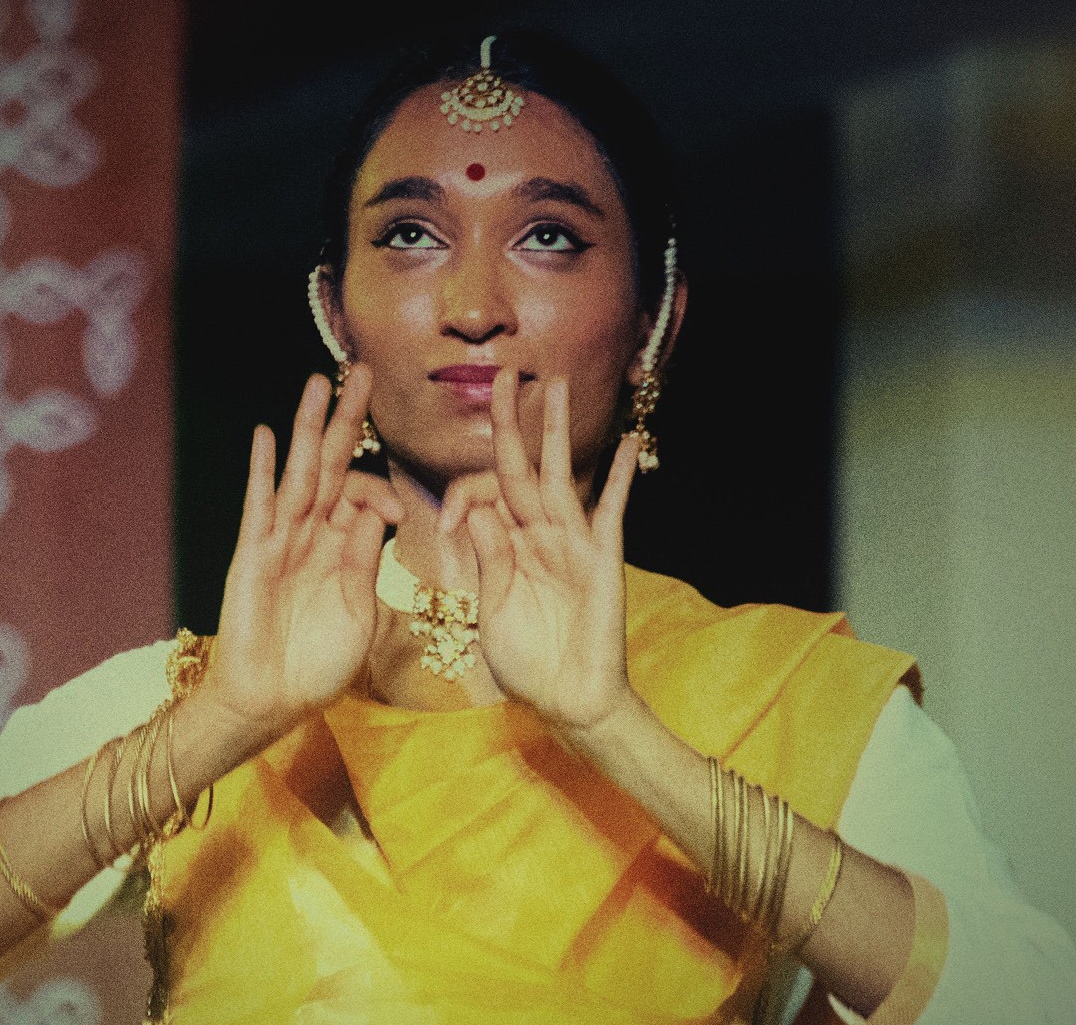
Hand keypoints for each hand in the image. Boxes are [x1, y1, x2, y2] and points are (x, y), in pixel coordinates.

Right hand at [203, 366, 402, 737]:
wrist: (273, 700)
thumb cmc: (319, 662)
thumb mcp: (360, 610)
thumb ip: (366, 562)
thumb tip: (382, 514)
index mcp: (343, 546)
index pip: (365, 496)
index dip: (385, 494)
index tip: (407, 512)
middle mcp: (312, 534)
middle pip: (333, 464)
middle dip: (347, 418)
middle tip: (361, 370)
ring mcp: (280, 540)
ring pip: (299, 472)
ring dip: (309, 427)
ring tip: (319, 382)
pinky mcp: (252, 555)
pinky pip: (259, 507)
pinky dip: (262, 471)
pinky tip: (266, 435)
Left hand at [445, 369, 641, 732]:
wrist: (567, 700)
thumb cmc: (525, 662)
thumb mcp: (490, 610)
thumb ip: (487, 559)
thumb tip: (477, 508)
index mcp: (504, 544)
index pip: (482, 494)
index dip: (461, 495)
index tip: (444, 524)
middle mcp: (537, 534)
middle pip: (521, 465)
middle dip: (511, 420)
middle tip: (505, 374)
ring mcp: (571, 541)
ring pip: (561, 473)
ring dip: (558, 429)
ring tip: (557, 385)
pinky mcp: (603, 556)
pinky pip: (612, 508)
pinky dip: (621, 475)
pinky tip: (630, 441)